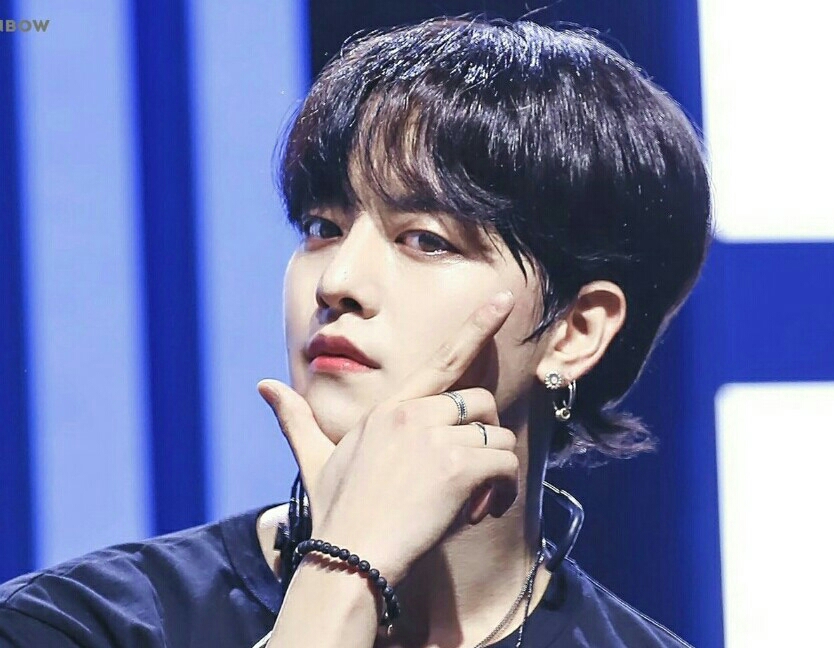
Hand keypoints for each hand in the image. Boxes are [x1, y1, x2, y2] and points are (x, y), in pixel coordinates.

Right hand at [257, 290, 518, 584]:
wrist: (348, 555)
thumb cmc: (336, 510)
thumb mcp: (315, 458)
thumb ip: (295, 419)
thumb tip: (264, 386)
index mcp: (390, 408)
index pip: (442, 358)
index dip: (477, 326)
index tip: (502, 297)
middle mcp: (415, 413)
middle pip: (480, 402)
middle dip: (483, 437)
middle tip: (468, 478)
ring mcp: (436, 438)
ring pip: (498, 438)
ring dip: (493, 472)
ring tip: (469, 504)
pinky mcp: (457, 467)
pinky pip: (505, 465)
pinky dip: (502, 492)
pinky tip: (476, 513)